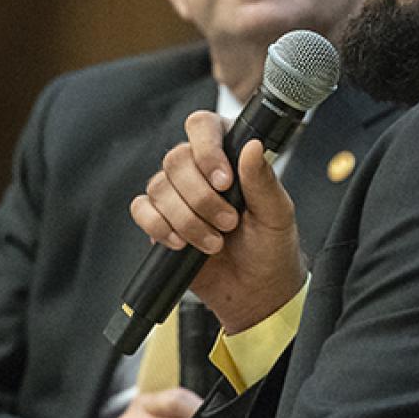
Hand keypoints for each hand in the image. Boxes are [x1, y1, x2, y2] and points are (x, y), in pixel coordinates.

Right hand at [130, 111, 305, 331]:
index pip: (203, 127)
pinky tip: (181, 243)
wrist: (254, 291)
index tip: (224, 182)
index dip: (206, 150)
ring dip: (187, 219)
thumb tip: (253, 147)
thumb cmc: (270, 247)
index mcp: (229, 154)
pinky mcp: (159, 219)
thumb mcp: (276, 213)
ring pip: (159, 187)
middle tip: (228, 223)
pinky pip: (142, 209)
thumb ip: (263, 179)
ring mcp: (176, 193)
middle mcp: (198, 168)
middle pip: (176, 159)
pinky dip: (159, 227)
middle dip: (201, 198)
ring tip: (214, 242)